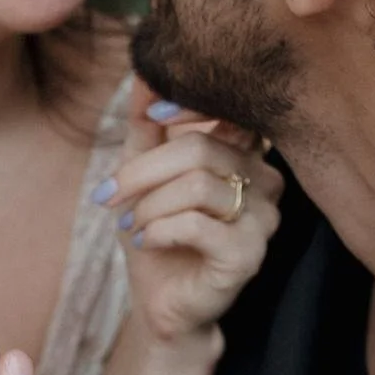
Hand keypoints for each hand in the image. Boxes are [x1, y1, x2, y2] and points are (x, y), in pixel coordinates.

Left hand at [108, 79, 281, 343]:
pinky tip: (146, 241)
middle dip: (143, 171)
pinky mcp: (249, 255)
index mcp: (245, 153)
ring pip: (198, 185)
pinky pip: (198, 225)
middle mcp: (265, 180)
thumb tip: (143, 71)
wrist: (161, 303)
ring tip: (130, 224)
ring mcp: (264, 219)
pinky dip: (159, 229)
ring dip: (148, 205)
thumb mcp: (142, 173)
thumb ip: (147, 124)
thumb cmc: (157, 235)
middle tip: (109, 195)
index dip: (188, 105)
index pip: (228, 109)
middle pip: (201, 148)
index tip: (150, 119)